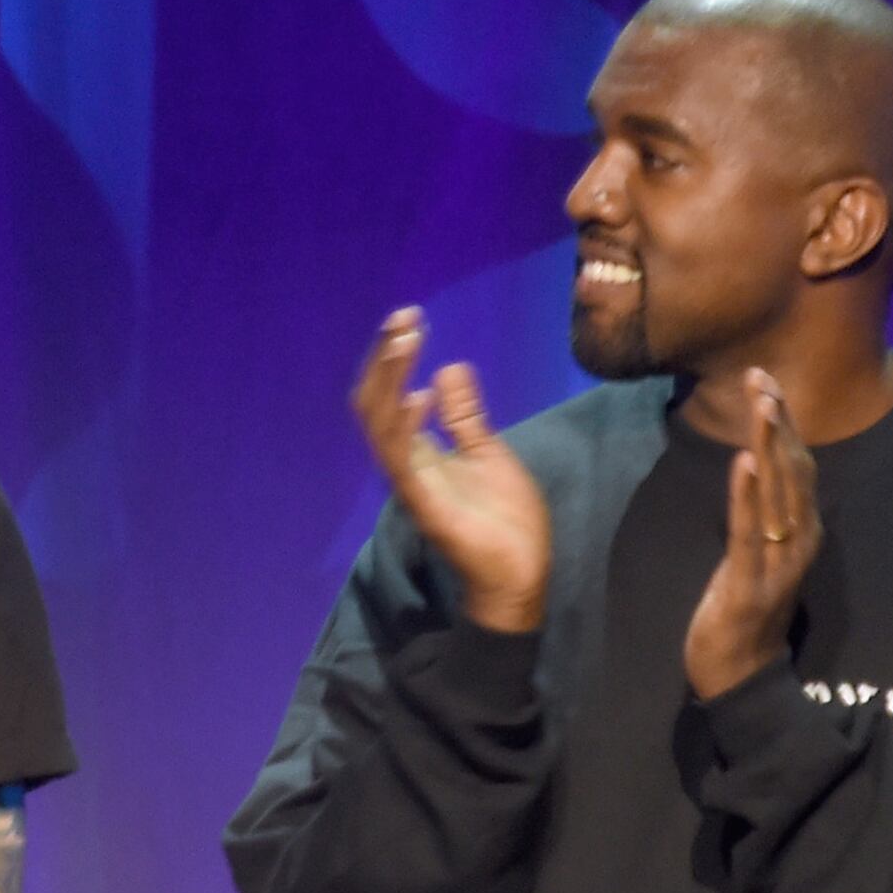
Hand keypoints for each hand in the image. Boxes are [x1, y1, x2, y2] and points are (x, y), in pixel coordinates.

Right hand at [356, 309, 549, 632]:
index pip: (389, 396)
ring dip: (391, 380)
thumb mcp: (488, 453)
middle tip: (402, 319)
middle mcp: (404, 463)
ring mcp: (411, 483)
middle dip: (385, 359)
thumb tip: (449, 368)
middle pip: (374, 403)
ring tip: (405, 341)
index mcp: (417, 451)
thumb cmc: (503, 520)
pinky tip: (419, 395)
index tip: (408, 319)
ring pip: (381, 425)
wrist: (518, 574)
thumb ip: (465, 416)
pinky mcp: (426, 504)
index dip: (392, 357)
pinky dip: (407, 426)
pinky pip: (403, 461)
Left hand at [686, 368, 819, 700]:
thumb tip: (757, 466)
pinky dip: (748, 493)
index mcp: (801, 530)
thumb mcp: (757, 552)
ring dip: (769, 444)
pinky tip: (745, 461)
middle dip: (778, 421)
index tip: (766, 381)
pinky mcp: (751, 580)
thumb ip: (762, 513)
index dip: (785, 422)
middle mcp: (799, 539)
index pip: (797, 465)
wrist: (740, 671)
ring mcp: (779, 560)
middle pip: (793, 469)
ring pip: (778, 492)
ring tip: (760, 404)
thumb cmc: (744, 607)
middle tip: (762, 377)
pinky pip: (751, 529)